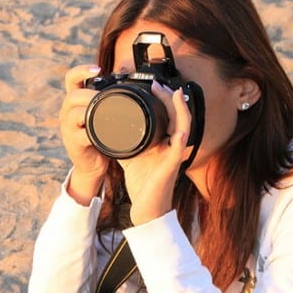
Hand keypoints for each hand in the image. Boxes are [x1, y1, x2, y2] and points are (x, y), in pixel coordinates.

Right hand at [59, 65, 109, 204]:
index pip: (71, 79)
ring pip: (74, 113)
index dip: (82, 71)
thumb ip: (110, 100)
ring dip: (92, 111)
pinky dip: (96, 132)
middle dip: (90, 95)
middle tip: (109, 98)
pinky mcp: (74, 144)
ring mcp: (68, 129)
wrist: (92, 165)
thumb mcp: (102, 115)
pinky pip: (83, 134)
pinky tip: (108, 132)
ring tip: (108, 113)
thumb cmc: (100, 137)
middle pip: (73, 96)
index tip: (98, 69)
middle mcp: (67, 112)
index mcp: (74, 102)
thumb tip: (136, 83)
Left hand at [117, 83, 191, 224]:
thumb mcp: (129, 155)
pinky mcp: (172, 166)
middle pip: (177, 115)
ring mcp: (174, 154)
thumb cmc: (142, 183)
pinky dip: (179, 138)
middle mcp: (172, 145)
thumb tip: (109, 125)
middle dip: (169, 97)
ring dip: (179, 109)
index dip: (164, 98)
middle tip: (158, 84)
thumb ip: (124, 139)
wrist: (145, 208)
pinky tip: (178, 130)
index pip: (169, 114)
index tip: (152, 85)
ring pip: (183, 126)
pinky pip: (179, 149)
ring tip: (172, 94)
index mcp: (164, 141)